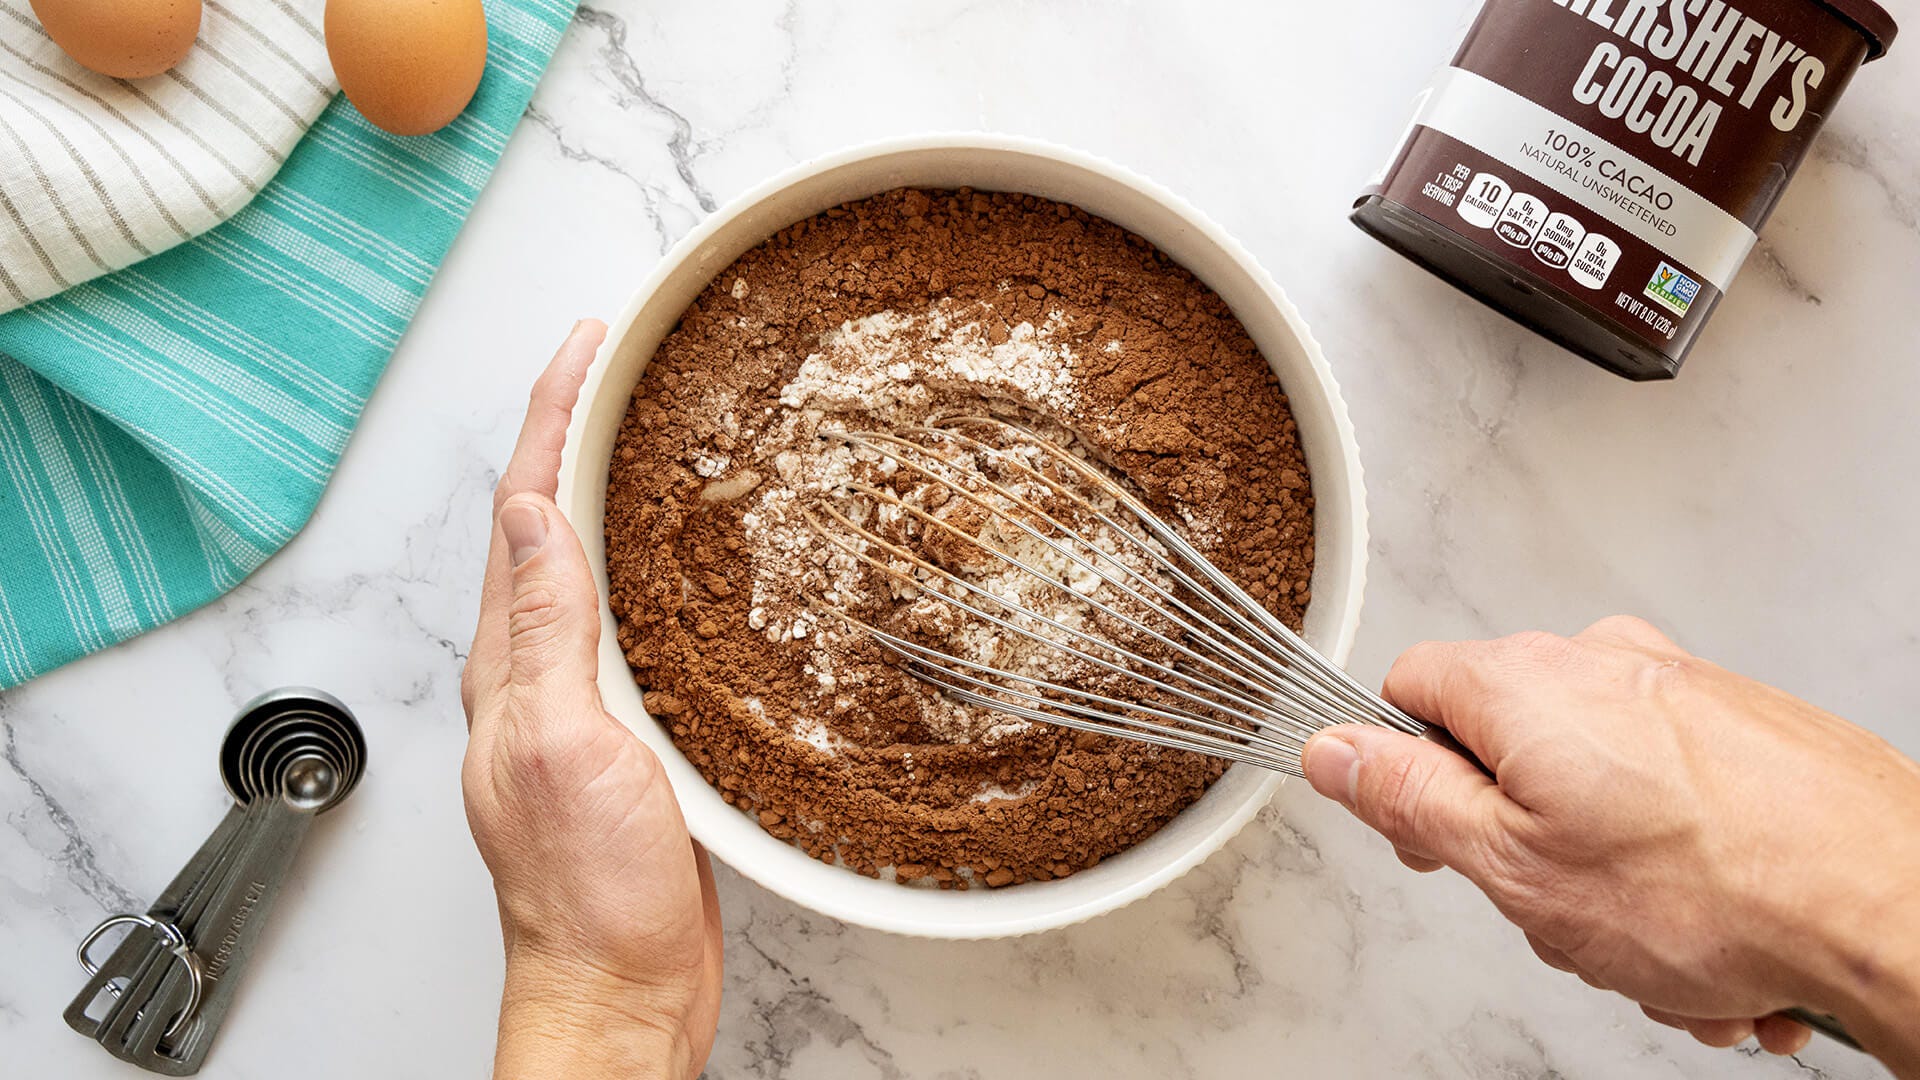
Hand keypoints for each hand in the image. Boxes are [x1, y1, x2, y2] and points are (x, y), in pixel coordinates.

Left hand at [461, 321, 722, 1079]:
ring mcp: (576, 701)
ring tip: (647, 423)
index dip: (552, 413)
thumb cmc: (590, 893)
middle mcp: (532, 672)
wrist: (619, 988)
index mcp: (509, 665)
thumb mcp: (565, 747)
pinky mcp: (622, 733)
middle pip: (544, 519)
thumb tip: (528, 514)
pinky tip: (682, 557)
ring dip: (608, 485)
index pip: (521, 507)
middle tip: (617, 354)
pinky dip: (645, 562)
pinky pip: (624, 620)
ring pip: (585, 563)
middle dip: (573, 426)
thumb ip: (546, 632)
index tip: (588, 340)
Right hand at [1303, 616, 1919, 1073]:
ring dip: (1608, 879)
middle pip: (1508, 747)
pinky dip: (1678, 868)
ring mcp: (1685, 689)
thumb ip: (1407, 797)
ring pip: (1596, 788)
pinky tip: (1710, 930)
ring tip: (1656, 943)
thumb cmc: (1720, 890)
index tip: (1428, 833)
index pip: (1408, 689)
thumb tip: (1335, 751)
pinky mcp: (1749, 726)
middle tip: (1555, 909)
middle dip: (1523, 845)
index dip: (1401, 769)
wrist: (1896, 903)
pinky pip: (1673, 799)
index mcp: (1527, 681)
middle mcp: (1604, 662)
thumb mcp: (1513, 864)